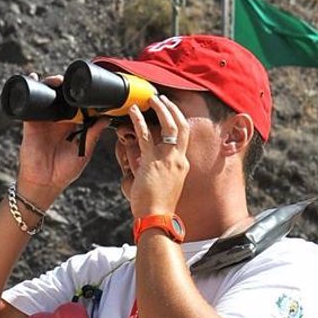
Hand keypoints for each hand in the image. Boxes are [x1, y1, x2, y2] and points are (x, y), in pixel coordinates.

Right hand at [14, 75, 103, 205]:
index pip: (78, 106)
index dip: (82, 96)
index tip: (90, 87)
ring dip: (52, 85)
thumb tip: (106, 117)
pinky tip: (35, 78)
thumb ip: (94, 134)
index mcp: (72, 126)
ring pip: (48, 96)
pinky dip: (32, 88)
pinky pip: (31, 102)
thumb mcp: (84, 152)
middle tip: (73, 81)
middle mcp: (58, 120)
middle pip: (63, 97)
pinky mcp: (31, 122)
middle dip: (67, 87)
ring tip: (58, 80)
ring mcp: (44, 120)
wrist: (44, 182)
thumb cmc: (64, 171)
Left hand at [126, 93, 189, 220]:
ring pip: (168, 125)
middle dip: (172, 109)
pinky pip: (145, 135)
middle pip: (181, 126)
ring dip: (159, 109)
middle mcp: (178, 159)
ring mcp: (167, 160)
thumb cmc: (158, 206)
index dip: (177, 119)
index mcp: (182, 164)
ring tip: (150, 100)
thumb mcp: (166, 185)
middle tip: (161, 99)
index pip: (184, 135)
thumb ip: (159, 170)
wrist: (157, 218)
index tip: (169, 110)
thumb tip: (143, 161)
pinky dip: (139, 120)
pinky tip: (132, 112)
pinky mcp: (152, 162)